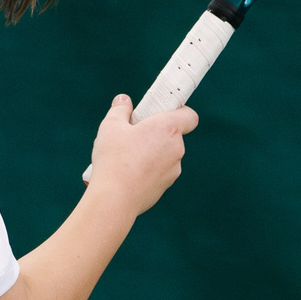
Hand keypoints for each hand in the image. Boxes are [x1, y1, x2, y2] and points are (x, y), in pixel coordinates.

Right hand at [83, 94, 193, 215]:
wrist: (115, 199)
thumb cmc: (115, 159)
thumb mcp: (111, 126)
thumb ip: (120, 109)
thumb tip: (123, 101)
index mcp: (168, 129)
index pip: (189, 115)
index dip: (179, 111)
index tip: (162, 112)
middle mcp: (176, 148)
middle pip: (172, 134)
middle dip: (156, 133)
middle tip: (135, 134)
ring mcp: (173, 169)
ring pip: (165, 154)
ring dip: (152, 152)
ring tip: (128, 156)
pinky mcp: (166, 186)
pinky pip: (160, 171)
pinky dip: (149, 169)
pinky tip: (129, 172)